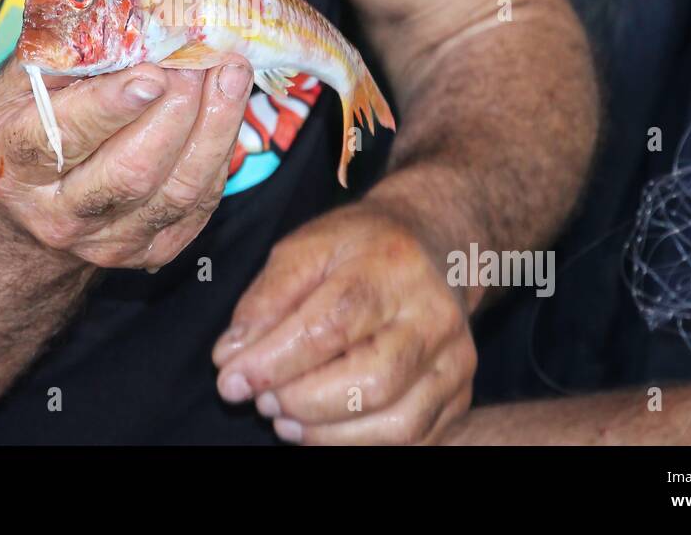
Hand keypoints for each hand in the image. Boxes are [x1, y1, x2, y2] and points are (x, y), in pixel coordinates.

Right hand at [0, 57, 251, 268]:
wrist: (25, 209)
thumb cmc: (28, 122)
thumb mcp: (23, 81)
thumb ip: (67, 51)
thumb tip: (127, 6)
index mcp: (14, 161)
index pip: (62, 138)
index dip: (110, 107)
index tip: (152, 73)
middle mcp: (57, 213)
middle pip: (131, 172)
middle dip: (178, 112)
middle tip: (203, 58)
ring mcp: (107, 241)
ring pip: (176, 192)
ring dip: (215, 127)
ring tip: (232, 73)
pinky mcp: (150, 251)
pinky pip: (200, 204)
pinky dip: (221, 151)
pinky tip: (229, 108)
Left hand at [212, 206, 475, 443]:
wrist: (433, 246)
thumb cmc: (359, 247)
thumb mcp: (304, 248)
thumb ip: (266, 299)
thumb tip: (230, 357)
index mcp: (391, 266)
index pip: (330, 325)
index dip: (275, 361)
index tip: (231, 380)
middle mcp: (433, 314)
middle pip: (369, 381)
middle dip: (301, 401)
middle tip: (262, 399)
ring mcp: (454, 358)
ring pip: (395, 422)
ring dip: (326, 433)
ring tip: (284, 418)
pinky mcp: (459, 393)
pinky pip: (412, 439)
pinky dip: (357, 443)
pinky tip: (320, 426)